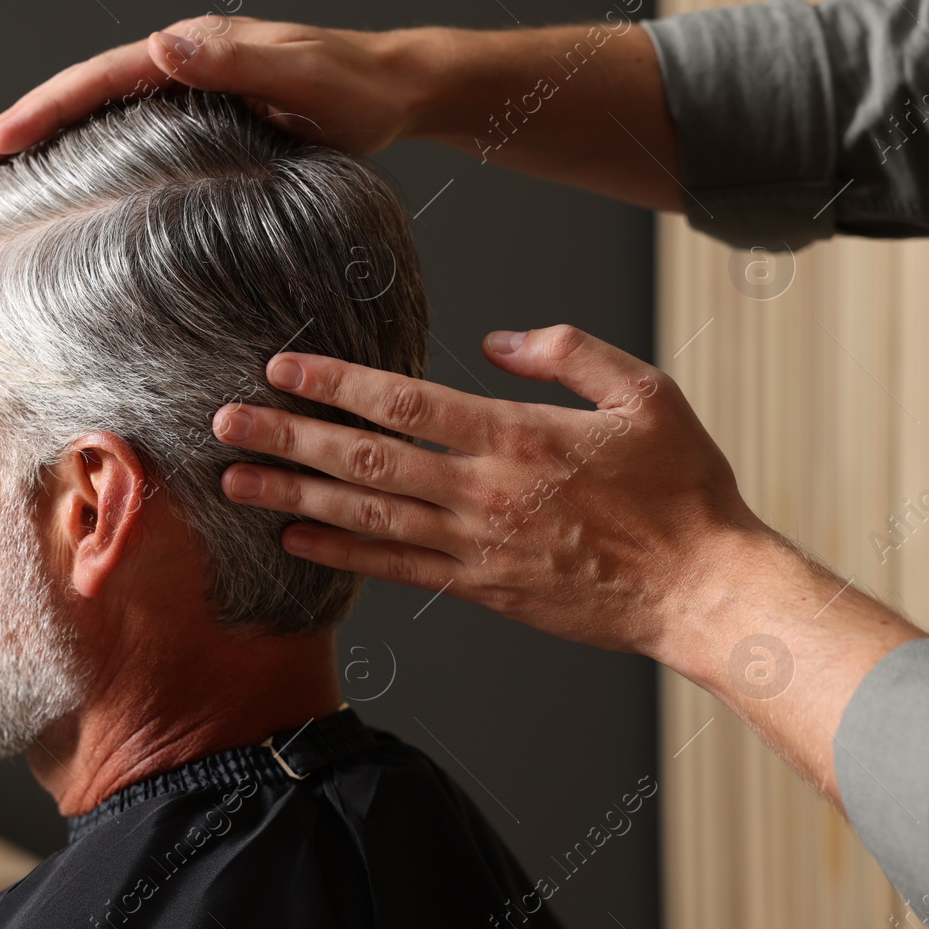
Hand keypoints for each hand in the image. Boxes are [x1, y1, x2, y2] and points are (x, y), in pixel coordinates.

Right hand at [0, 17, 430, 170]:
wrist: (394, 88)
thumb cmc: (356, 87)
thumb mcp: (301, 73)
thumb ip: (235, 60)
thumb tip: (161, 46)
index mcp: (193, 51)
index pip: (99, 79)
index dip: (42, 110)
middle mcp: (181, 63)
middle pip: (83, 93)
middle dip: (22, 125)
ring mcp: (188, 89)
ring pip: (99, 113)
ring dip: (46, 140)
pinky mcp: (201, 115)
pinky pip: (128, 131)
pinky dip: (88, 151)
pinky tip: (68, 182)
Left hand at [211, 324, 766, 658]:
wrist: (705, 590)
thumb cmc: (683, 491)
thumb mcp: (644, 393)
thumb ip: (567, 353)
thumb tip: (497, 338)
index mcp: (516, 436)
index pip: (403, 401)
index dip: (335, 382)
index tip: (281, 367)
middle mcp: (482, 492)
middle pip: (364, 458)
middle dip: (287, 437)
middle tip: (223, 422)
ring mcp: (476, 545)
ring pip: (365, 515)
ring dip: (294, 494)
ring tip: (235, 480)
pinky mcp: (480, 589)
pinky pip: (396, 568)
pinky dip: (340, 553)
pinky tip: (294, 536)